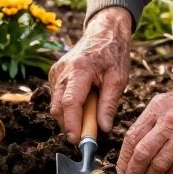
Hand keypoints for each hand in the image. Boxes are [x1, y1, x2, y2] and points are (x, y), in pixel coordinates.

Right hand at [48, 6, 131, 141]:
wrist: (103, 32)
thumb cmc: (113, 54)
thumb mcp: (118, 79)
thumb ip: (109, 105)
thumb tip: (103, 129)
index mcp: (80, 69)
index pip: (71, 103)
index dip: (72, 124)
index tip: (77, 140)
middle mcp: (63, 70)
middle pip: (58, 107)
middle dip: (69, 125)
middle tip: (87, 134)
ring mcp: (56, 72)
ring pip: (56, 104)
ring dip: (69, 116)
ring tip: (90, 110)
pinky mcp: (54, 74)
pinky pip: (57, 98)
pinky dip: (67, 106)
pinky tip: (83, 101)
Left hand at [116, 62, 172, 173]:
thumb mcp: (166, 101)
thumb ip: (150, 120)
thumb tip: (133, 145)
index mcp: (157, 109)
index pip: (132, 137)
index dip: (124, 158)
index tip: (121, 170)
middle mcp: (168, 122)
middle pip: (143, 153)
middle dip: (133, 173)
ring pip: (159, 164)